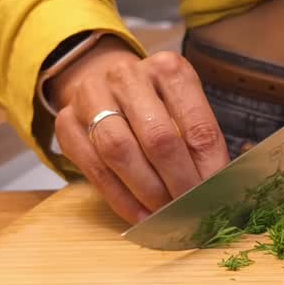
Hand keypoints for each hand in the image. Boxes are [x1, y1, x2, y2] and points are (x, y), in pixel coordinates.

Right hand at [49, 37, 229, 223]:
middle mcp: (127, 76)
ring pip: (120, 152)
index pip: (198, 126)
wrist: (104, 86)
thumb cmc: (153, 104)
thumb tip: (217, 190)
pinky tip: (139, 215)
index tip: (216, 197)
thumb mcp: (183, 110)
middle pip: (159, 138)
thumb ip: (199, 144)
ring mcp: (91, 96)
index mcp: (169, 69)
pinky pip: (94, 168)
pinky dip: (120, 198)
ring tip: (165, 214)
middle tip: (190, 210)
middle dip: (178, 183)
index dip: (209, 169)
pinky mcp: (66, 122)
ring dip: (148, 192)